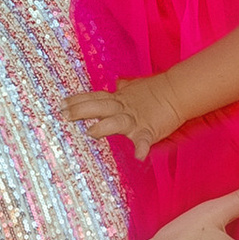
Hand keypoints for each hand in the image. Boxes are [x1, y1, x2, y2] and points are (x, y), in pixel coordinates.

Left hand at [64, 71, 183, 158]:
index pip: (94, 97)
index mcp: (118, 99)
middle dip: (81, 110)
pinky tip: (138, 156)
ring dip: (104, 126)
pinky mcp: (149, 131)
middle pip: (99, 106)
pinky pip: (144, 141)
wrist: (177, 92)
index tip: (61, 104)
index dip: (77, 100)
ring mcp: (135, 120)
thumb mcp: (135, 89)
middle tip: (65, 114)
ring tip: (91, 132)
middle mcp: (123, 108)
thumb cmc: (155, 91)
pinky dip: (142, 148)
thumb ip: (124, 89)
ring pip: (117, 122)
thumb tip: (117, 83)